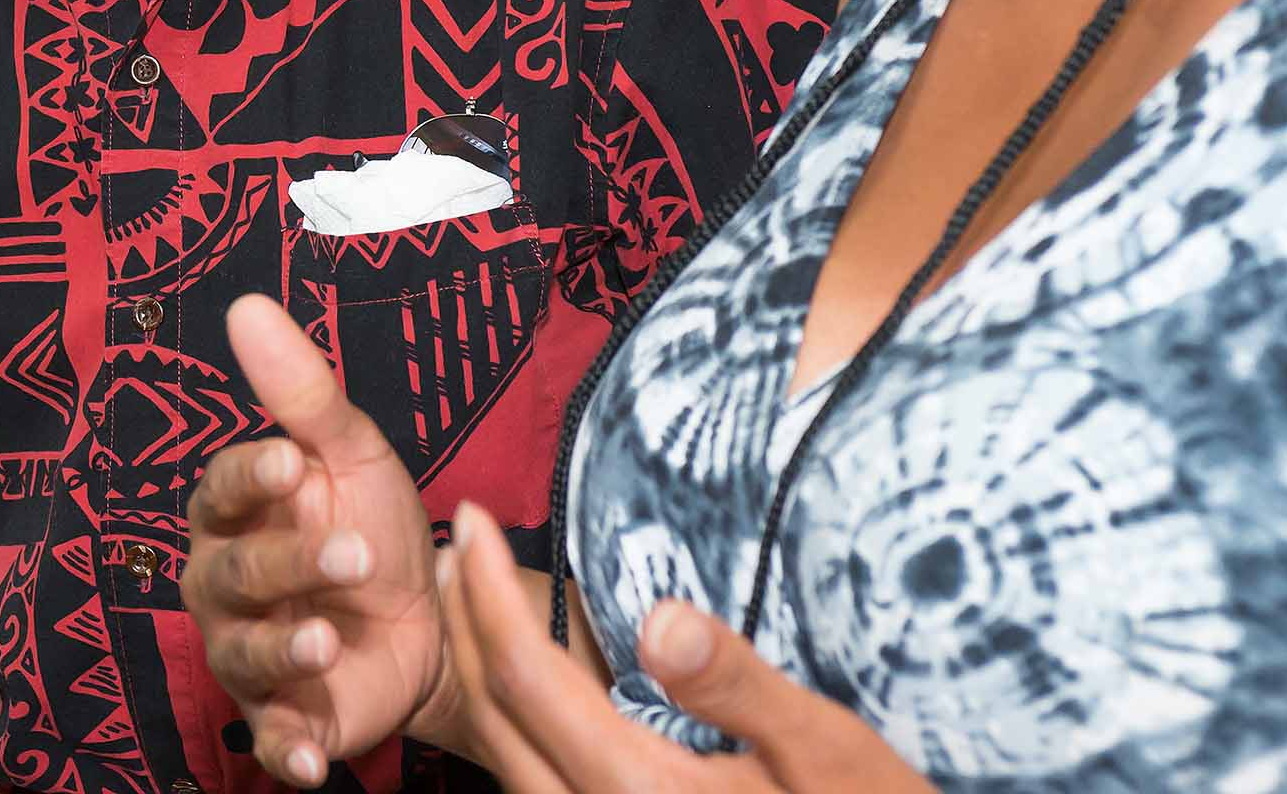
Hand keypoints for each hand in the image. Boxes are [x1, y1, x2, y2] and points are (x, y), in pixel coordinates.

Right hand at [186, 294, 446, 786]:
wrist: (431, 616)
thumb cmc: (373, 519)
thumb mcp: (351, 449)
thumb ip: (301, 389)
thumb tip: (247, 305)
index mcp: (234, 511)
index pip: (221, 489)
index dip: (250, 478)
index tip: (291, 463)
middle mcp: (225, 583)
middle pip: (235, 576)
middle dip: (289, 564)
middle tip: (354, 551)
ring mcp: (250, 653)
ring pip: (244, 656)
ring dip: (285, 649)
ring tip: (332, 636)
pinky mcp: (285, 719)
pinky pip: (270, 741)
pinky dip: (287, 752)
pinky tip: (310, 759)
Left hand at [435, 498, 933, 792]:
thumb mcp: (829, 751)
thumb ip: (739, 687)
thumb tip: (659, 617)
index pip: (529, 679)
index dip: (490, 593)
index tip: (475, 518)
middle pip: (497, 717)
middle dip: (467, 622)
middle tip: (457, 541)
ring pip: (505, 756)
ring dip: (481, 669)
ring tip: (473, 593)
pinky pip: (534, 780)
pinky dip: (512, 716)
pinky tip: (525, 677)